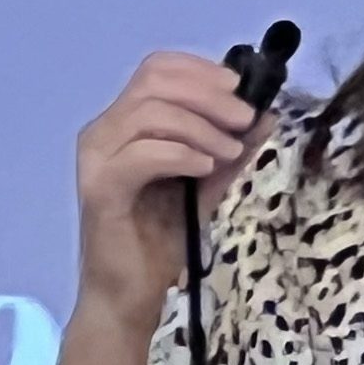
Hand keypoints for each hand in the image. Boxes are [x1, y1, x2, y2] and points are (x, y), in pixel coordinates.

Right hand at [69, 51, 269, 340]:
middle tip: (244, 120)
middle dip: (209, 96)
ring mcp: (97, 159)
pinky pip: (143, 153)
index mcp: (122, 123)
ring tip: (230, 152)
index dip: (202, 71)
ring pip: (150, 112)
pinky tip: (206, 168)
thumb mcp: (207, 185)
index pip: (157, 68)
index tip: (242, 92)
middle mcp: (102, 132)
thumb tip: (266, 113)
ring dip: (201, 127)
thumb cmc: (160, 241)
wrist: (129, 295)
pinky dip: (182, 153)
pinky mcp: (100, 188)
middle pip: (154, 82)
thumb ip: (231, 149)